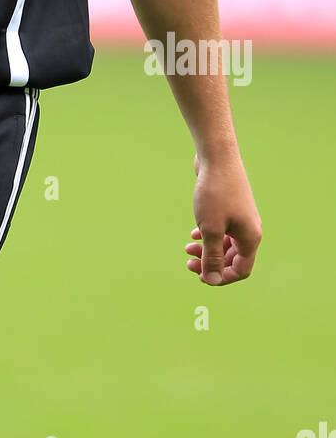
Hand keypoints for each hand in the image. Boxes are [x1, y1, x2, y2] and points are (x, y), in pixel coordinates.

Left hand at [185, 152, 261, 284]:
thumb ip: (211, 256)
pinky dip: (208, 234)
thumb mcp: (210, 229)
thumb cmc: (215, 193)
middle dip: (210, 263)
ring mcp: (240, 216)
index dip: (221, 277)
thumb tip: (211, 280)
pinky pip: (222, 228)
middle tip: (188, 262)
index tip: (200, 276)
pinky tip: (194, 233)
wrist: (217, 157)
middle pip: (232, 258)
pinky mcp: (230, 206)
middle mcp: (249, 229)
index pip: (241, 270)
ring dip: (207, 248)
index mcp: (250, 238)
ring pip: (225, 243)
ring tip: (187, 247)